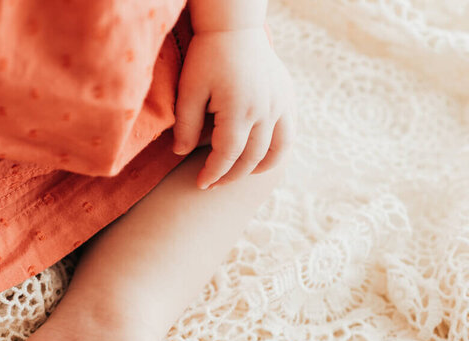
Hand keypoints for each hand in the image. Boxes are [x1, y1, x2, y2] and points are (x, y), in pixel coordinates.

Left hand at [172, 27, 294, 188]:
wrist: (235, 28)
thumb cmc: (208, 56)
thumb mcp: (189, 90)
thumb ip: (186, 124)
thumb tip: (180, 153)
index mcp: (239, 109)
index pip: (227, 155)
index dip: (213, 173)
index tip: (201, 183)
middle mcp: (265, 110)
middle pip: (250, 157)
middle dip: (230, 175)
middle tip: (213, 183)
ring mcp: (280, 104)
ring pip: (274, 151)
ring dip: (255, 169)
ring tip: (237, 174)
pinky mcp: (287, 98)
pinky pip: (288, 135)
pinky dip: (276, 152)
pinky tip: (259, 158)